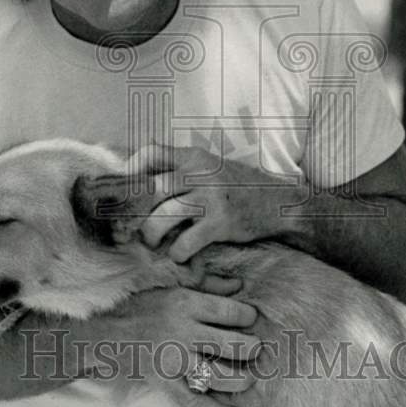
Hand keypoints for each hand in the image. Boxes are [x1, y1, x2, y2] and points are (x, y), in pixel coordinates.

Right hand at [115, 276, 261, 406]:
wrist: (106, 333)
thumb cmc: (141, 305)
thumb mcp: (173, 287)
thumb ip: (207, 286)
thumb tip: (240, 286)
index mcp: (184, 303)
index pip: (228, 312)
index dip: (247, 316)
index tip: (252, 319)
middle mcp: (181, 331)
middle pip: (229, 345)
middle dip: (251, 349)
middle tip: (258, 350)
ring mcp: (173, 360)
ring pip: (217, 375)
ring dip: (241, 379)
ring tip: (251, 377)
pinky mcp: (165, 381)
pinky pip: (195, 401)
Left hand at [132, 143, 298, 262]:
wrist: (279, 203)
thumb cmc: (239, 187)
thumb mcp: (211, 166)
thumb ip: (182, 167)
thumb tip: (141, 170)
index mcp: (194, 156)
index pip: (153, 151)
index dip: (133, 168)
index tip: (126, 188)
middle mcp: (200, 173)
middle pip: (152, 189)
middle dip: (136, 212)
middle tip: (132, 226)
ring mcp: (210, 197)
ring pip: (163, 216)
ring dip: (151, 235)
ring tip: (153, 242)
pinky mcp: (220, 222)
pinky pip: (185, 241)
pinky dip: (176, 252)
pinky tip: (179, 254)